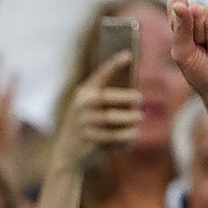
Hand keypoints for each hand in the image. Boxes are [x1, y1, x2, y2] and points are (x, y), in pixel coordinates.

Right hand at [50, 51, 143, 175]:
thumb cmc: (86, 126)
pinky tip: (133, 135)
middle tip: (140, 100)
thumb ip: (107, 99)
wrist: (67, 153)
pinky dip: (127, 136)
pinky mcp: (89, 139)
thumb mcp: (90, 108)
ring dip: (131, 118)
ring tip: (139, 118)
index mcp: (84, 93)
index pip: (100, 75)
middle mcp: (81, 105)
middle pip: (109, 97)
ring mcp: (84, 123)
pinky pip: (114, 136)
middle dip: (129, 97)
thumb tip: (135, 95)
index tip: (128, 55)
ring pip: (113, 118)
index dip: (113, 65)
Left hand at [168, 0, 207, 104]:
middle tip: (204, 50)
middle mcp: (204, 16)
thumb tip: (180, 2)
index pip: (177, 4)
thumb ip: (180, 27)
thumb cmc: (200, 72)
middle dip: (199, 35)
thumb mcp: (183, 53)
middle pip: (197, 10)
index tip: (184, 35)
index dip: (181, 16)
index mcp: (184, 20)